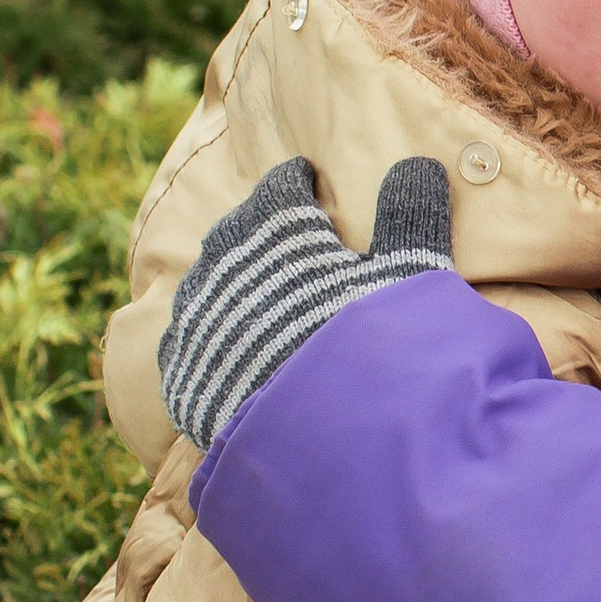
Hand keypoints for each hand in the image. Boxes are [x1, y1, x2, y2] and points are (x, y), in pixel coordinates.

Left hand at [158, 155, 454, 450]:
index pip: (283, 187)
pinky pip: (187, 339)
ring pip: (205, 282)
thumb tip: (418, 162)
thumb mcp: (408, 275)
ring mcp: (197, 319)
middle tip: (273, 225)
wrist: (313, 439)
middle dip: (256, 223)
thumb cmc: (369, 345)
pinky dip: (207, 333)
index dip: (297, 180)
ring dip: (227, 278)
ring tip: (247, 286)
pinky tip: (221, 344)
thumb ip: (411, 215)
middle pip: (236, 229)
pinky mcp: (182, 372)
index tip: (304, 176)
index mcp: (276, 230)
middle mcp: (225, 264)